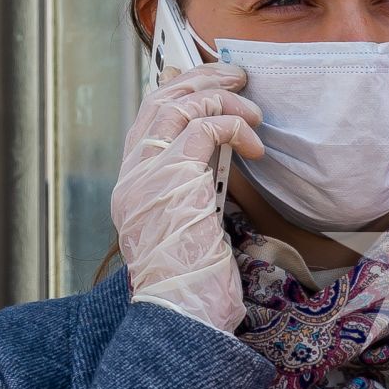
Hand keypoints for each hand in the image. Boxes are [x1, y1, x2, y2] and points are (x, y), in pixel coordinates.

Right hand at [111, 64, 263, 333]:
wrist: (183, 314)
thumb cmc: (194, 282)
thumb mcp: (189, 227)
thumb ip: (193, 189)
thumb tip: (218, 156)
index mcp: (132, 187)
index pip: (146, 121)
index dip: (176, 92)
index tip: (208, 82)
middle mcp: (132, 177)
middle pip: (158, 101)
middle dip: (200, 79)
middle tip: (236, 75)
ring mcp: (147, 176)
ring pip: (179, 105)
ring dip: (222, 97)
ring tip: (254, 109)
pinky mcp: (174, 178)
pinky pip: (205, 128)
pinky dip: (235, 125)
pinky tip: (256, 145)